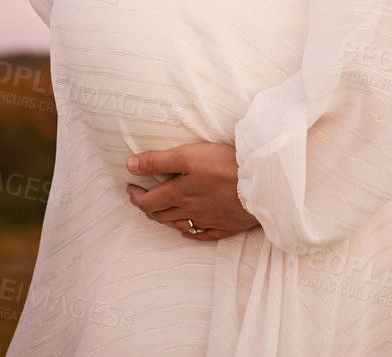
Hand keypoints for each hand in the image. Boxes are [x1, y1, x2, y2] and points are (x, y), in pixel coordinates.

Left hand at [124, 143, 258, 240]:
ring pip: (180, 225)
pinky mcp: (227, 225)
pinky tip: (188, 232)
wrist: (262, 185)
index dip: (135, 195)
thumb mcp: (187, 156)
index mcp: (180, 194)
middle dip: (147, 207)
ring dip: (165, 220)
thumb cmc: (224, 165)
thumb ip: (157, 161)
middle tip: (140, 198)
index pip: (149, 201)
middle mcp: (191, 211)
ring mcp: (210, 220)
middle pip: (162, 215)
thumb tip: (129, 165)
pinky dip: (192, 233)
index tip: (129, 187)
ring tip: (158, 213)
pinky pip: (204, 235)